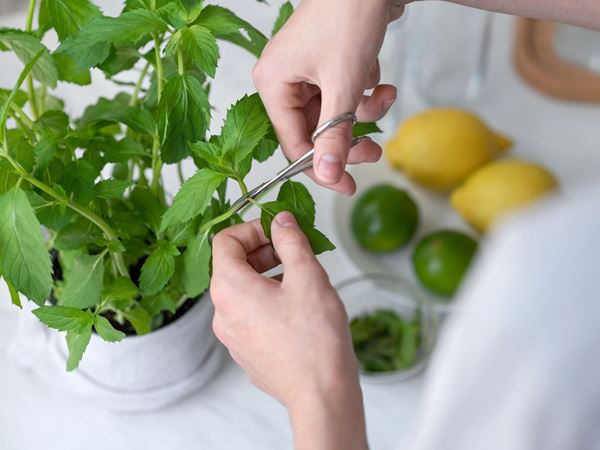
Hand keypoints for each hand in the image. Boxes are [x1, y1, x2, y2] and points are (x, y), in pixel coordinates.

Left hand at [211, 213, 367, 449]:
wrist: (321, 395)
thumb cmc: (314, 340)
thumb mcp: (307, 276)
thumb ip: (291, 241)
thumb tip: (282, 222)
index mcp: (229, 288)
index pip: (225, 240)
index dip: (253, 227)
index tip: (279, 230)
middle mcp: (222, 313)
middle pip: (233, 265)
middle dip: (264, 251)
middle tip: (295, 251)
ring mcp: (232, 336)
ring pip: (244, 291)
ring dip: (270, 276)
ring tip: (302, 279)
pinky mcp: (247, 352)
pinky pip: (252, 314)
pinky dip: (270, 301)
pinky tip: (299, 308)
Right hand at [253, 0, 405, 194]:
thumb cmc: (347, 15)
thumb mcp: (343, 84)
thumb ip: (334, 134)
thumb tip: (328, 175)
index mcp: (273, 84)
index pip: (293, 143)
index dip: (321, 168)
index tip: (347, 185)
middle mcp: (285, 80)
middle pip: (315, 132)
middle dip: (349, 140)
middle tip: (374, 151)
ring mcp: (307, 73)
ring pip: (334, 116)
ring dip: (363, 114)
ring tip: (384, 99)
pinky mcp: (327, 67)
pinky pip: (344, 97)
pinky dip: (365, 95)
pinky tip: (380, 81)